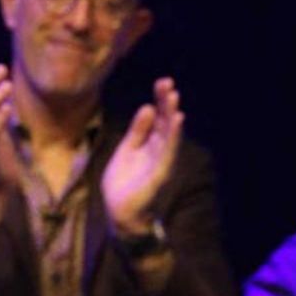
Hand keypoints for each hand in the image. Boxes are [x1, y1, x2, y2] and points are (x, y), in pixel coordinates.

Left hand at [102, 77, 184, 236]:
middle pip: (164, 123)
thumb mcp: (127, 149)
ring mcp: (160, 162)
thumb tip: (147, 107)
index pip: (157, 118)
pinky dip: (171, 136)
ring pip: (168, 135)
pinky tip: (176, 121)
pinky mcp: (158, 173)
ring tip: (174, 97)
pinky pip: (167, 152)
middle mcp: (158, 151)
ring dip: (171, 116)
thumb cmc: (124, 181)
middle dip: (166, 103)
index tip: (163, 82)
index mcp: (149, 144)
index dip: (160, 101)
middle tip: (168, 83)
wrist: (120, 212)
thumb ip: (138, 131)